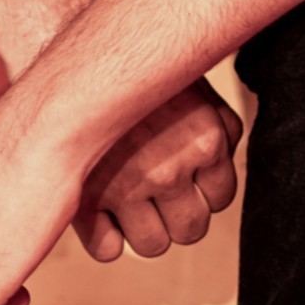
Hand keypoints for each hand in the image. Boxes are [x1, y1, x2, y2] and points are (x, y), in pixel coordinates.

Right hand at [72, 78, 243, 262]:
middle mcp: (168, 169)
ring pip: (153, 245)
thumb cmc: (143, 68)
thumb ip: (222, 129)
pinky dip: (107, 237)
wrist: (82, 54)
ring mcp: (125, 188)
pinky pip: (106, 250)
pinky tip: (103, 210)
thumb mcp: (200, 90)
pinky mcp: (84, 199)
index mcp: (204, 141)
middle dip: (180, 212)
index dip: (203, 186)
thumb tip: (221, 174)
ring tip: (132, 196)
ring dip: (147, 227)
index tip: (185, 170)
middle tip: (159, 185)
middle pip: (190, 229)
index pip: (220, 198)